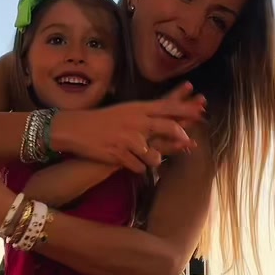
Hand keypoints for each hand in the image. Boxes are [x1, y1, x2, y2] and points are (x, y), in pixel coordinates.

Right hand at [50, 82, 206, 172]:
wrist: (75, 129)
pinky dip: (138, 168)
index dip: (185, 109)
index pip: (167, 106)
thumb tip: (164, 116)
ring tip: (149, 160)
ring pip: (154, 154)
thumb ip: (144, 114)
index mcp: (137, 108)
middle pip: (167, 127)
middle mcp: (135, 121)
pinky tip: (133, 166)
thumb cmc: (100, 120)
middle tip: (188, 141)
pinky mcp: (119, 154)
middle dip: (179, 135)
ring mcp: (128, 139)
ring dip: (154, 160)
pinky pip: (138, 167)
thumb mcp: (124, 111)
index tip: (200, 110)